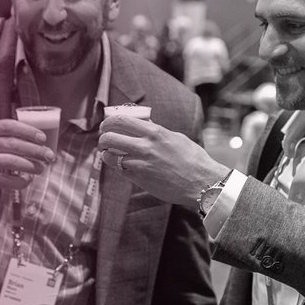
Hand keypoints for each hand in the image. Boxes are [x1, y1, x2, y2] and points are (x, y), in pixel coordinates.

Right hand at [0, 119, 53, 195]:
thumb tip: (40, 141)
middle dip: (35, 150)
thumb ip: (10, 136)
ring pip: (10, 162)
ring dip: (30, 166)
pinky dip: (20, 181)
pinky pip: (6, 180)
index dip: (28, 131)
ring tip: (41, 168)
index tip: (43, 138)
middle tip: (48, 156)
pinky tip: (27, 180)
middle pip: (13, 144)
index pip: (9, 126)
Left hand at [98, 115, 228, 207]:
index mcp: (154, 132)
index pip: (121, 121)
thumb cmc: (193, 159)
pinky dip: (118, 167)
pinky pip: (120, 170)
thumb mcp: (175, 137)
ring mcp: (141, 164)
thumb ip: (156, 131)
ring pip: (111, 156)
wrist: (202, 183)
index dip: (108, 122)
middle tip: (104, 140)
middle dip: (103, 138)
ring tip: (110, 154)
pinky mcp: (140, 179)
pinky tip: (122, 166)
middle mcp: (145, 146)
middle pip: (110, 137)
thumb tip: (142, 124)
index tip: (106, 125)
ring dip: (107, 154)